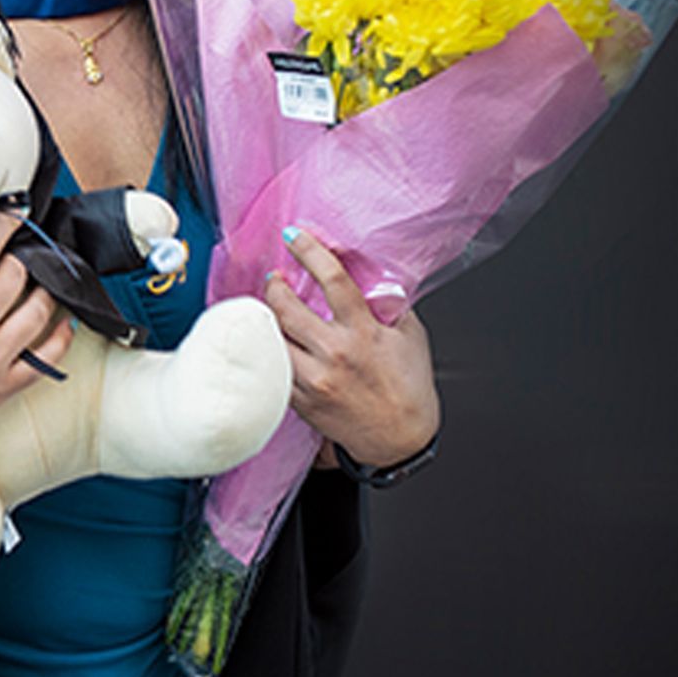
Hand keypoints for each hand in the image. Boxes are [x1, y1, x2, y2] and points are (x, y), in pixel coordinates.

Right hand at [0, 209, 74, 475]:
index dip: (3, 223)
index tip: (12, 214)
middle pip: (18, 273)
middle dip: (20, 255)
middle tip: (20, 248)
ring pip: (41, 310)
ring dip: (45, 289)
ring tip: (45, 277)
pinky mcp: (1, 387)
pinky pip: (47, 359)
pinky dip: (61, 338)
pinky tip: (62, 323)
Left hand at [264, 227, 439, 468]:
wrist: (399, 440)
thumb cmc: (409, 387)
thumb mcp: (411, 337)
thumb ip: (390, 305)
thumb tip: (371, 277)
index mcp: (364, 333)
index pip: (333, 280)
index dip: (311, 251)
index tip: (295, 236)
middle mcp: (335, 354)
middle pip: (287, 309)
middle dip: (275, 286)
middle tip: (276, 278)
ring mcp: (314, 380)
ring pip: (273, 339)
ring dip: (267, 318)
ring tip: (271, 308)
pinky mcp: (301, 401)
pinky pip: (274, 368)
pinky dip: (271, 350)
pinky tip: (273, 341)